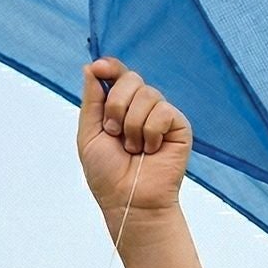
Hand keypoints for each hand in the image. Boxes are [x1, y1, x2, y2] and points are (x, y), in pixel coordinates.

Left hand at [77, 57, 191, 223]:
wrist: (129, 201)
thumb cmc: (108, 175)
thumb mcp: (89, 136)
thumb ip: (90, 102)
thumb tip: (90, 67)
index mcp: (119, 107)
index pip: (118, 75)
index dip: (110, 67)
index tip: (99, 68)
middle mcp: (140, 107)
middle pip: (131, 78)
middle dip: (116, 106)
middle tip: (114, 133)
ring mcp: (160, 114)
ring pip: (147, 94)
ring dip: (132, 126)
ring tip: (133, 149)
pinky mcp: (178, 124)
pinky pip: (163, 111)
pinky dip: (150, 133)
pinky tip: (151, 150)